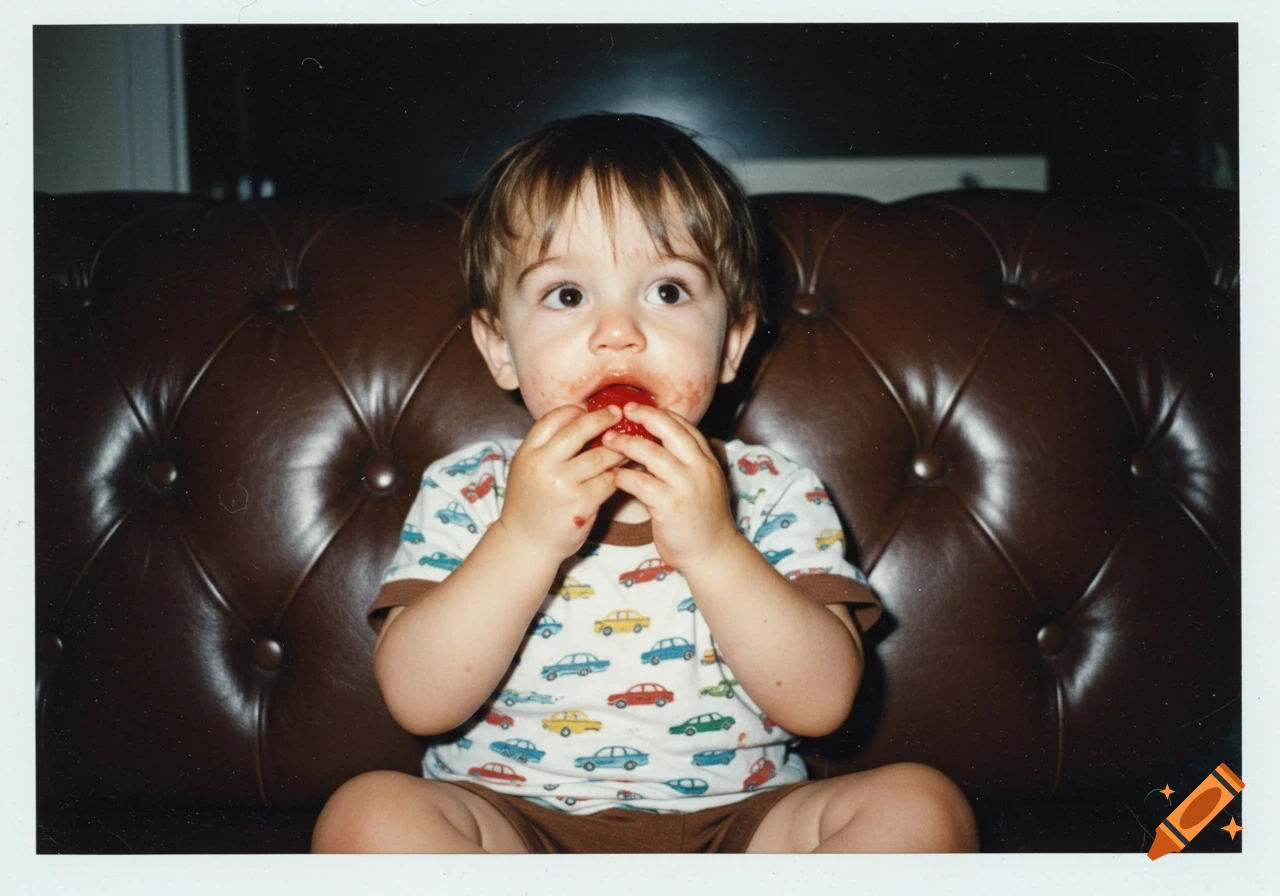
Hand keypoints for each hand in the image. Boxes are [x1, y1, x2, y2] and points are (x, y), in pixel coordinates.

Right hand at [498, 405, 625, 559]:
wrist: (526, 544)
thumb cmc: (531, 505)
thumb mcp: (526, 470)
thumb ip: (546, 448)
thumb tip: (579, 421)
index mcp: (527, 453)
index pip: (552, 419)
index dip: (573, 411)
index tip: (588, 408)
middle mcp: (543, 465)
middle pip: (578, 430)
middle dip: (602, 418)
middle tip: (617, 414)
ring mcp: (562, 483)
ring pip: (600, 455)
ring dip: (618, 448)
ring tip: (629, 444)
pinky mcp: (581, 503)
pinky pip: (608, 480)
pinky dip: (619, 474)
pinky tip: (625, 470)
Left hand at [605, 403, 741, 571]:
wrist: (712, 554)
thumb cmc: (701, 520)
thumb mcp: (702, 484)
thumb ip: (686, 464)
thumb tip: (657, 444)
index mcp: (707, 461)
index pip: (684, 425)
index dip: (660, 414)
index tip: (638, 409)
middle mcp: (699, 468)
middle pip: (670, 429)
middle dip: (644, 416)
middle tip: (622, 412)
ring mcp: (685, 486)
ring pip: (651, 452)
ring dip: (625, 444)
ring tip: (607, 442)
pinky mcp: (670, 505)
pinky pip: (639, 482)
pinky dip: (622, 476)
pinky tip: (612, 476)